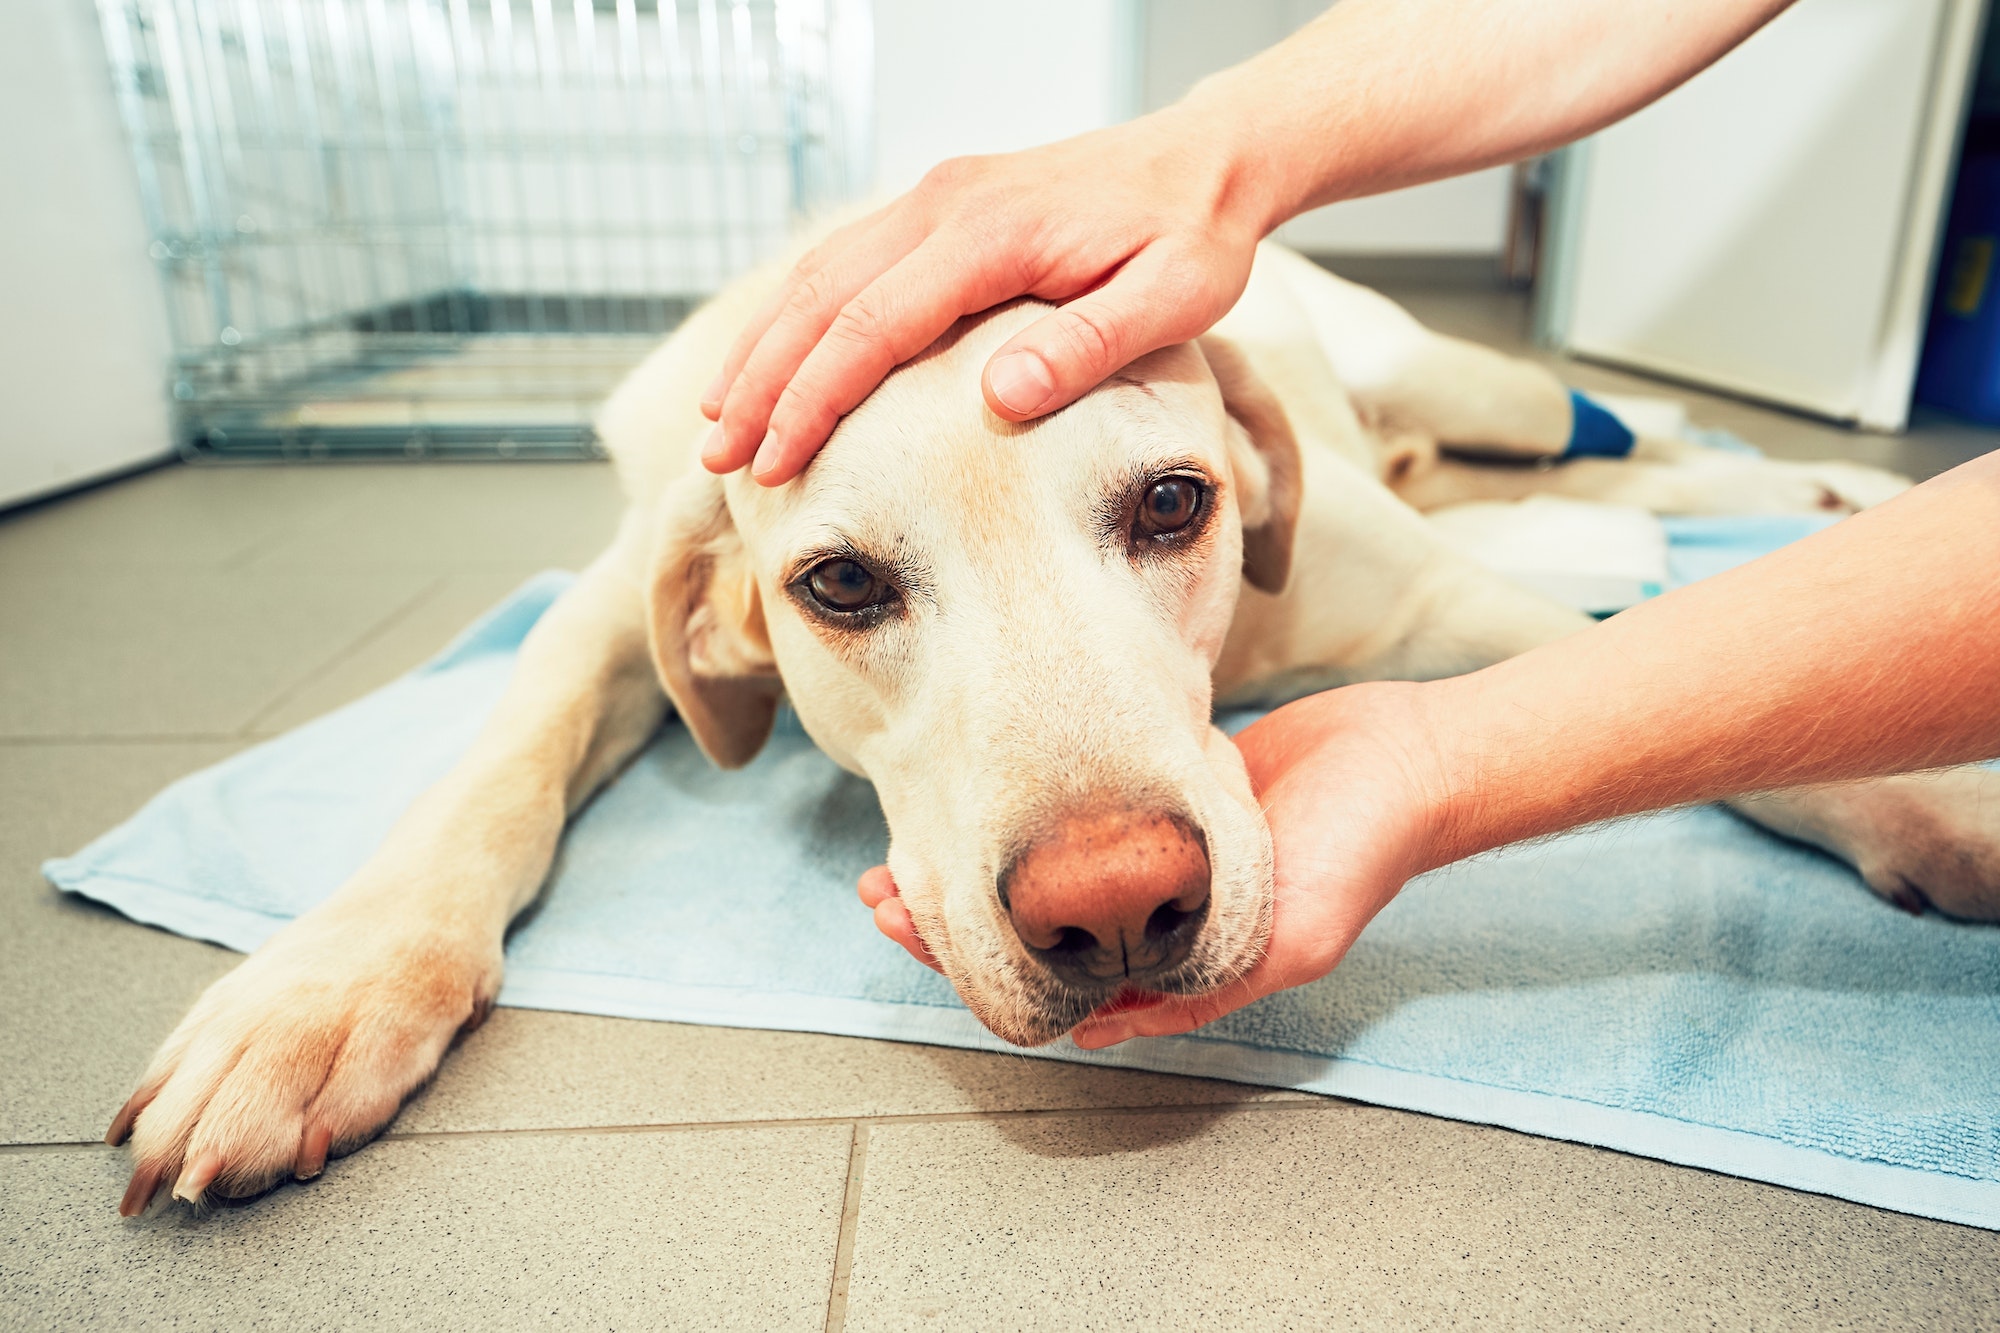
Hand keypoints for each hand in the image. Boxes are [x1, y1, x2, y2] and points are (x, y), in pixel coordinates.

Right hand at [701, 105, 1275, 483]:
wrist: (1204, 160)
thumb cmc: (1191, 236)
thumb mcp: (1170, 299)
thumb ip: (1085, 347)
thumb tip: (998, 399)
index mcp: (989, 233)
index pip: (871, 324)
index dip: (813, 398)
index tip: (774, 462)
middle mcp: (944, 204)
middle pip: (820, 298)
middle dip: (759, 382)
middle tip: (715, 459)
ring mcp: (934, 199)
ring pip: (817, 274)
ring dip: (762, 348)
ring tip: (719, 420)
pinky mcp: (938, 208)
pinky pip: (844, 260)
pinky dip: (796, 315)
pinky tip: (772, 360)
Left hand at [855, 682, 1450, 1043]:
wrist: (1405, 759)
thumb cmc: (1357, 852)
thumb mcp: (1289, 940)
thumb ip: (1200, 988)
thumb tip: (1098, 1030)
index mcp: (1174, 961)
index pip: (1050, 978)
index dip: (970, 959)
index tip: (907, 924)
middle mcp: (1153, 915)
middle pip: (1026, 927)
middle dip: (949, 912)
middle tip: (882, 887)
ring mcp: (1151, 857)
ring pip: (1038, 872)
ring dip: (974, 863)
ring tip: (908, 844)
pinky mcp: (1158, 798)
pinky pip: (1074, 816)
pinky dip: (1021, 815)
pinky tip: (977, 796)